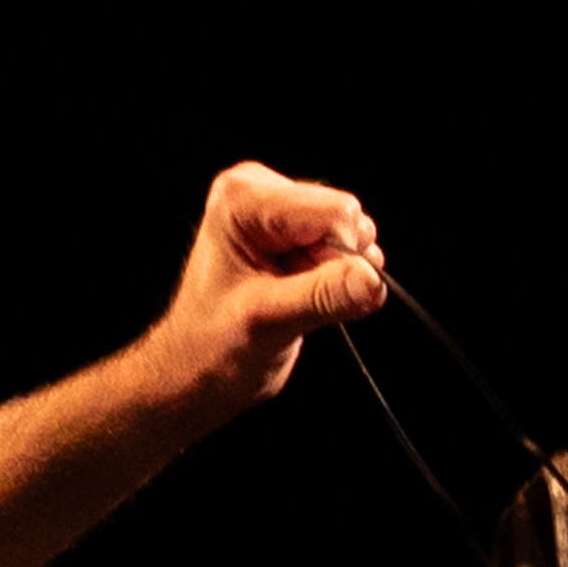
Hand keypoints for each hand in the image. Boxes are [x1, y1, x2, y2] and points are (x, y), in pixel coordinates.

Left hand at [155, 160, 388, 411]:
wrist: (194, 373)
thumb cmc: (209, 349)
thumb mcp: (268, 323)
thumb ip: (324, 297)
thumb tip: (373, 280)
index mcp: (244, 199)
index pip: (335, 211)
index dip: (338, 256)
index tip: (306, 291)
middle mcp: (262, 193)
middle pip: (347, 218)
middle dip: (336, 264)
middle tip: (294, 297)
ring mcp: (280, 212)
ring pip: (353, 234)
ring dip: (337, 274)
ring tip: (293, 297)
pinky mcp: (296, 235)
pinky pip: (346, 249)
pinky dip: (336, 278)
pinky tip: (300, 295)